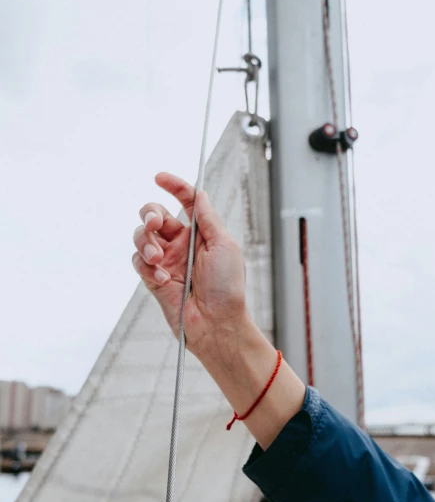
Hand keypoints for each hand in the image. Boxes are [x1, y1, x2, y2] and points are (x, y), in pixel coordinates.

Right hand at [132, 172, 247, 355]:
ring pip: (141, 236)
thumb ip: (207, 219)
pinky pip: (139, 262)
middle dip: (149, 213)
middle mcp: (181, 244)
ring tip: (158, 258)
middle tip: (155, 223)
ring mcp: (166, 261)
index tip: (160, 177)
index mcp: (200, 234)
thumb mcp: (224, 246)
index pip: (185, 201)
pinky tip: (165, 280)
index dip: (173, 186)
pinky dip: (148, 268)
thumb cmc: (227, 288)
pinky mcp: (154, 279)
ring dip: (145, 242)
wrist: (217, 324)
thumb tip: (200, 194)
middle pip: (154, 214)